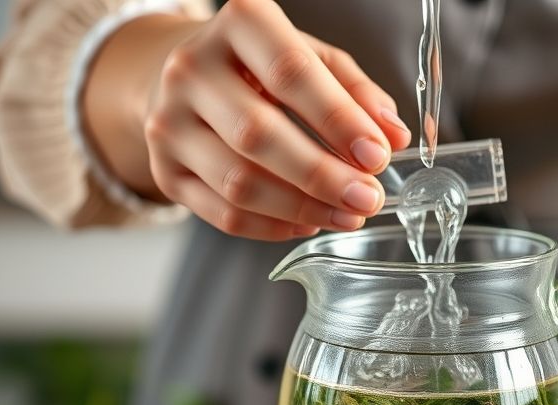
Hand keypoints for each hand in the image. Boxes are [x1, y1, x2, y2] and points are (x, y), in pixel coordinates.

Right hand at [88, 0, 410, 240]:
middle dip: (322, 175)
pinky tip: (308, 221)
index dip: (337, 118)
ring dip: (302, 207)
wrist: (185, 76)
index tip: (376, 154)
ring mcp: (168, 123)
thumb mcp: (313, 58)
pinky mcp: (164, 171)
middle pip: (258, 134)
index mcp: (237, 24)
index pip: (289, 71)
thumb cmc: (260, 65)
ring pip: (239, 183)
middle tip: (367, 198)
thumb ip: (356, 92)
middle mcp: (191, 69)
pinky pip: (223, 214)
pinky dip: (273, 226)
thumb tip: (392, 135)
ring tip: (347, 214)